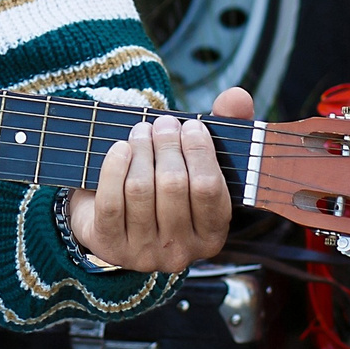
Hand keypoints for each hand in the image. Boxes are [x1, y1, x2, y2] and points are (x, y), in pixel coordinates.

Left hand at [65, 86, 252, 273]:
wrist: (112, 216)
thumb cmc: (165, 183)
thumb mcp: (198, 160)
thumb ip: (224, 127)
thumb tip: (238, 95)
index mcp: (212, 235)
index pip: (209, 189)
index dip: (199, 152)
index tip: (191, 125)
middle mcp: (181, 251)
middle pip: (173, 185)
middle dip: (166, 145)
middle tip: (162, 122)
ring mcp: (144, 252)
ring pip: (140, 190)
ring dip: (140, 150)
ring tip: (141, 131)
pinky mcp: (111, 246)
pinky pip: (112, 201)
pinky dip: (114, 168)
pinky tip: (120, 148)